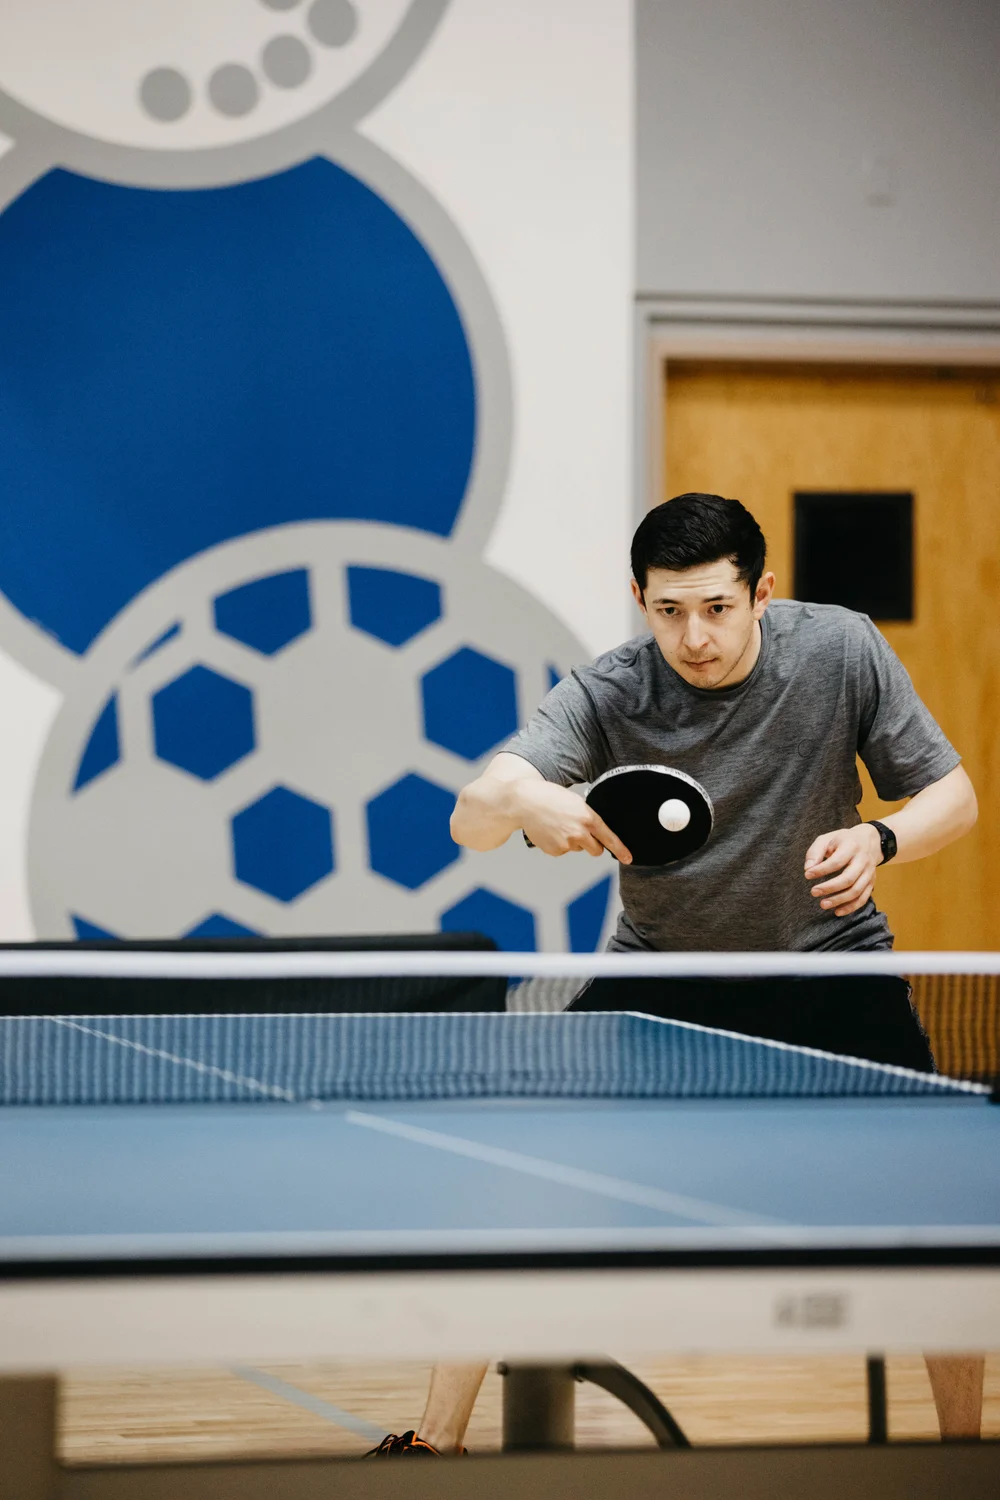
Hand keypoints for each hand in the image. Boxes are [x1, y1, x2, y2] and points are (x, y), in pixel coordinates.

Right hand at [517, 780, 631, 862]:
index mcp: (588, 818)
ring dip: (572, 841)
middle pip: (595, 850)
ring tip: (558, 825)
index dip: (621, 850)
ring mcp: (566, 844)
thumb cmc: (549, 797)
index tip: (628, 858)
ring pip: (577, 849)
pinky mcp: (555, 850)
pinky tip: (550, 831)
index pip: (609, 838)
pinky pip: (563, 851)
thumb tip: (595, 831)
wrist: (524, 802)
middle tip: (580, 833)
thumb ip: (587, 817)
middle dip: (592, 845)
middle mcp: (579, 833)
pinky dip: (558, 844)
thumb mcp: (575, 802)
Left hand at [804, 824, 881, 916]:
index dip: (821, 870)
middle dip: (829, 888)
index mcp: (851, 846)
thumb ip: (815, 852)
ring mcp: (869, 873)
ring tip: (822, 904)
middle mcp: (863, 860)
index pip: (836, 861)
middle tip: (813, 892)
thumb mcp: (827, 839)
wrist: (869, 841)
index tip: (807, 875)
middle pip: (848, 878)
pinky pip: (863, 898)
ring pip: (856, 890)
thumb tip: (808, 868)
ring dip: (839, 900)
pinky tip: (837, 912)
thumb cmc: (842, 840)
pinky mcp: (871, 882)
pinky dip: (851, 907)